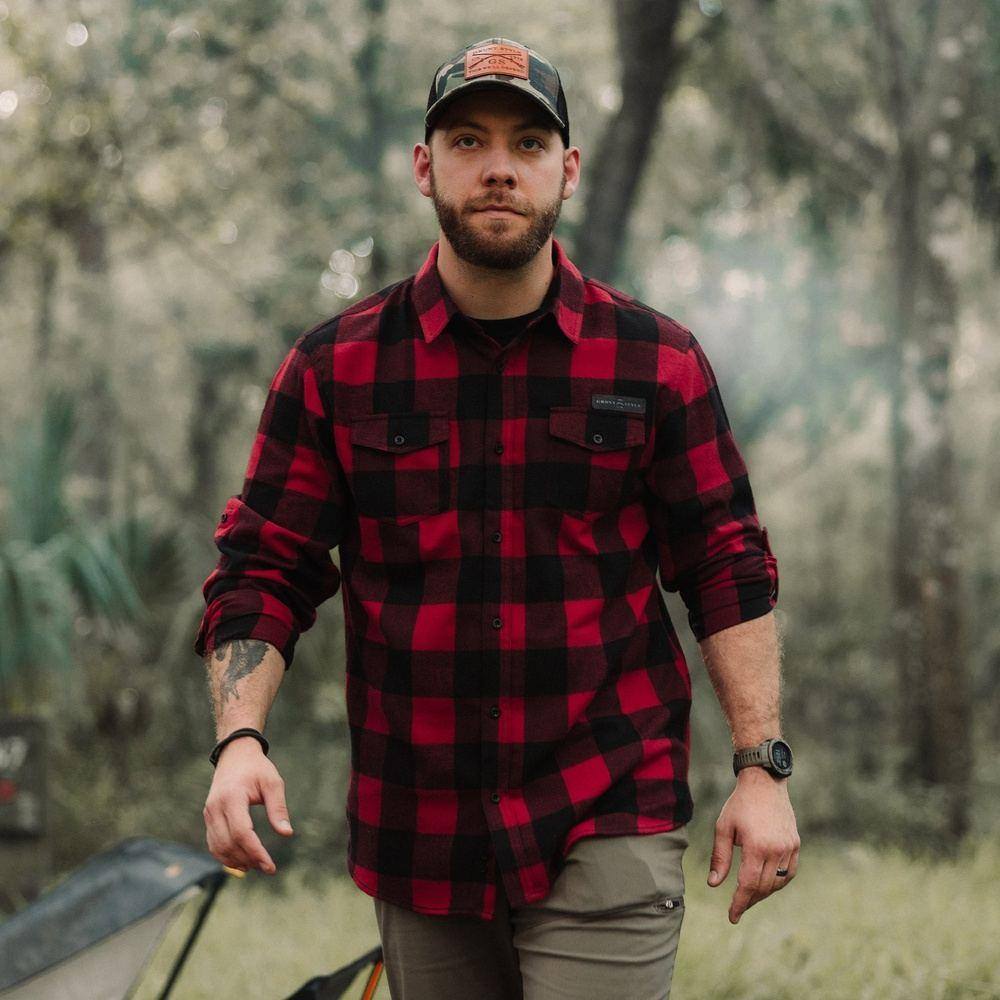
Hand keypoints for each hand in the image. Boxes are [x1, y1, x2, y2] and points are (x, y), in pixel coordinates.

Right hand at [203, 737, 293, 874]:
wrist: (235, 755)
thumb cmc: (256, 768)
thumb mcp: (272, 783)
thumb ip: (278, 808)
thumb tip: (287, 833)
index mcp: (232, 797)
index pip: (242, 833)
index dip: (256, 852)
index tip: (270, 866)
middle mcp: (215, 808)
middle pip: (229, 843)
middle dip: (248, 859)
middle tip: (267, 868)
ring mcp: (209, 813)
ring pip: (218, 847)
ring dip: (236, 861)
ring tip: (256, 866)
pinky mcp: (208, 817)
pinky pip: (213, 843)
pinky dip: (225, 856)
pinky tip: (241, 861)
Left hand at [707, 767, 799, 923]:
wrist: (764, 782)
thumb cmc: (739, 804)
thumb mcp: (723, 828)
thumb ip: (719, 858)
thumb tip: (714, 884)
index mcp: (756, 846)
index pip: (748, 885)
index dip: (740, 903)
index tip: (732, 916)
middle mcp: (776, 850)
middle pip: (763, 887)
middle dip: (749, 900)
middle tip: (737, 907)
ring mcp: (789, 848)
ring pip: (778, 883)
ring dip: (763, 892)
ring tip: (749, 895)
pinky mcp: (795, 844)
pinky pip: (790, 873)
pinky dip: (779, 882)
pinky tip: (767, 883)